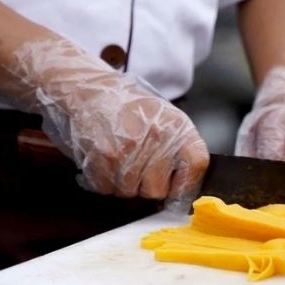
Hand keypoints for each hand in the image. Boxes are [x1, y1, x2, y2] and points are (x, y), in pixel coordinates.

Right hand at [3, 37, 208, 199]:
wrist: (89, 90)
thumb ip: (177, 149)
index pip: (196, 165)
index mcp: (176, 126)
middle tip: (136, 170)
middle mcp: (156, 137)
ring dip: (121, 184)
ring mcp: (128, 149)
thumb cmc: (128, 107)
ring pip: (128, 192)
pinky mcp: (103, 156)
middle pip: (157, 191)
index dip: (186, 187)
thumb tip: (184, 190)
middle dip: (145, 187)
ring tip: (117, 159)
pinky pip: (106, 188)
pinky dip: (101, 181)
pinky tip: (102, 161)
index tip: (177, 194)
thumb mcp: (163, 118)